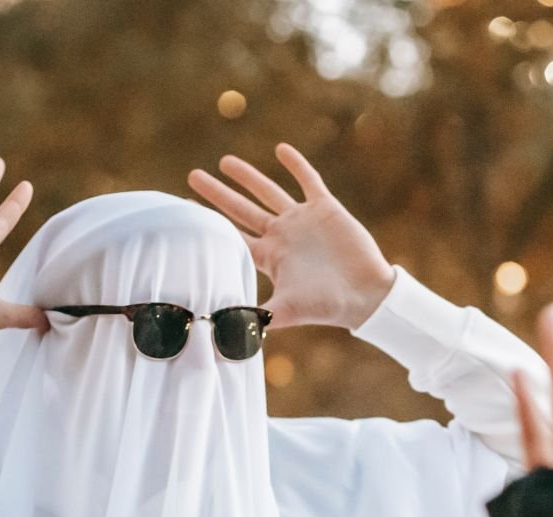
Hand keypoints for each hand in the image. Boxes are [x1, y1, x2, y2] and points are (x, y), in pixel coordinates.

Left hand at [187, 143, 396, 329]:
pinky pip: (308, 181)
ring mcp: (303, 221)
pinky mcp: (326, 209)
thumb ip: (256, 317)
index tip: (186, 211)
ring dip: (248, 176)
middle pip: (242, 210)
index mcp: (270, 257)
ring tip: (224, 161)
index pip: (232, 236)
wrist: (365, 295)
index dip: (210, 224)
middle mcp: (282, 236)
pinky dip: (296, 165)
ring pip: (270, 192)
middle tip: (192, 176)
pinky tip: (281, 149)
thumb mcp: (286, 310)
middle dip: (218, 194)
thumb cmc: (327, 306)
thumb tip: (221, 330)